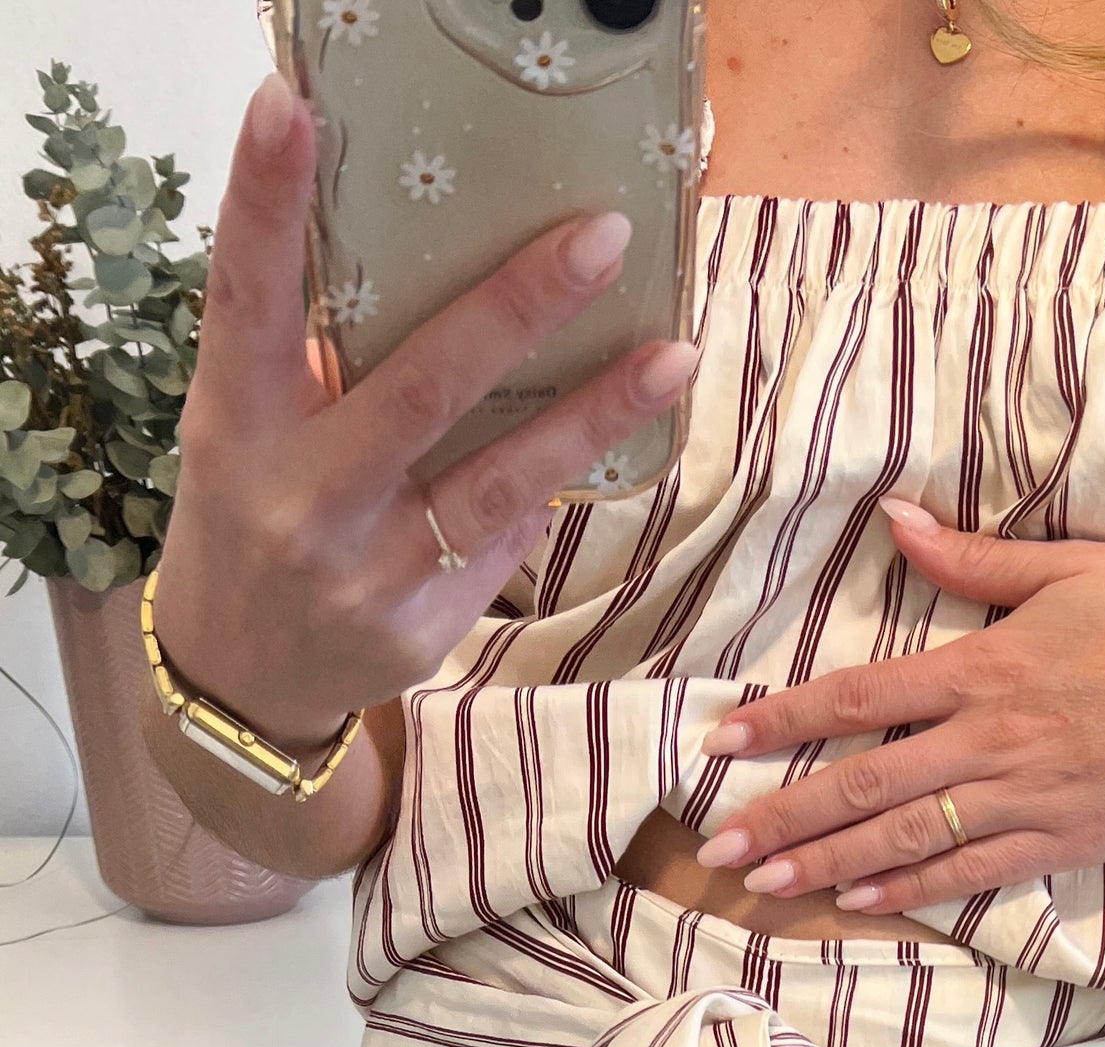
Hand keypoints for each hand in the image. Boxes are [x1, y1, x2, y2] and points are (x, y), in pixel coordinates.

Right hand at [151, 72, 699, 752]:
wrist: (239, 682)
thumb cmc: (250, 519)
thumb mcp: (245, 436)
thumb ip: (310, 365)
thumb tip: (427, 261)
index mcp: (238, 430)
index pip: (246, 302)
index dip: (263, 204)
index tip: (289, 111)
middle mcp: (302, 501)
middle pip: (422, 390)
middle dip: (518, 308)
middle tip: (601, 238)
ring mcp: (369, 574)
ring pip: (499, 482)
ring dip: (595, 413)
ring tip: (672, 353)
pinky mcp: (423, 629)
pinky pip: (506, 538)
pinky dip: (550, 482)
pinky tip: (604, 435)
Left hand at [693, 500, 1104, 913]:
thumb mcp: (1070, 566)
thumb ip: (972, 562)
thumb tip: (892, 519)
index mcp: (985, 667)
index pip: (860, 696)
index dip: (784, 720)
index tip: (722, 741)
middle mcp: (991, 739)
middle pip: (866, 782)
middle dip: (785, 815)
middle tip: (715, 847)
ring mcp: (1025, 799)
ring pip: (907, 838)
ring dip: (828, 862)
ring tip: (764, 882)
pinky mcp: (1061, 843)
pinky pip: (971, 873)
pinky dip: (911, 890)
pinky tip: (856, 901)